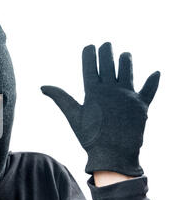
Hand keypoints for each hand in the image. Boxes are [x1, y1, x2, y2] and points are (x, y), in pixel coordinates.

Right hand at [41, 42, 159, 175]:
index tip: (90, 46)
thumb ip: (60, 98)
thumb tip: (43, 86)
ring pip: (128, 72)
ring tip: (125, 55)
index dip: (90, 55)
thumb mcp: (73, 115)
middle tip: (107, 44)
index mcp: (94, 92)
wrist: (114, 155)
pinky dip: (153, 81)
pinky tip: (156, 73)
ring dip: (126, 62)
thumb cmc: (90, 137)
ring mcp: (128, 97)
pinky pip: (149, 90)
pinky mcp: (142, 106)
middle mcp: (112, 90)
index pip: (91, 67)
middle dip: (107, 53)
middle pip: (109, 65)